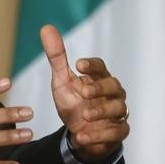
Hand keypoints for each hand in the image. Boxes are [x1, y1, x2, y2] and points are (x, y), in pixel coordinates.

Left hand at [41, 24, 128, 162]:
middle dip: (99, 88)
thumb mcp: (61, 81)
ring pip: (118, 108)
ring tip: (84, 115)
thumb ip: (56, 57)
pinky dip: (100, 135)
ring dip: (101, 111)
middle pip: (114, 86)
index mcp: (99, 78)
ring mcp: (117, 113)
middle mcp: (112, 93)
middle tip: (83, 92)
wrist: (78, 133)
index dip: (92, 65)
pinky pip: (116, 132)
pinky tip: (82, 136)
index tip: (78, 65)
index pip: (100, 67)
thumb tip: (46, 27)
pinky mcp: (118, 132)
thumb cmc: (73, 103)